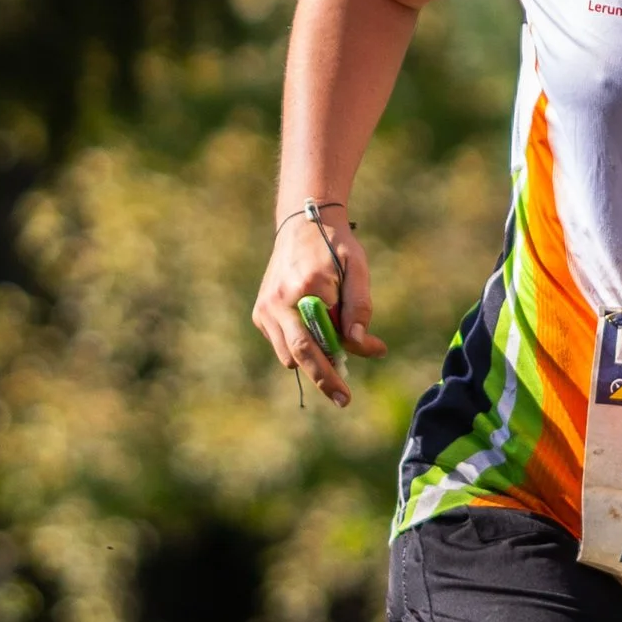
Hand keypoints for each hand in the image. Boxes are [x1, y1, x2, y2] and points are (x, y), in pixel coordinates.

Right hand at [253, 203, 387, 407]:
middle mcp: (277, 302)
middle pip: (297, 356)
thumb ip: (360, 307)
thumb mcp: (358, 269)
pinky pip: (282, 344)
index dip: (331, 372)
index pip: (316, 344)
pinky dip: (301, 344)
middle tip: (343, 396)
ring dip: (313, 357)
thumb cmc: (335, 247)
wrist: (302, 224)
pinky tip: (315, 326)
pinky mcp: (260, 313)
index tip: (346, 397)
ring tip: (335, 340)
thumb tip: (360, 345)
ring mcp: (265, 309)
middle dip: (322, 377)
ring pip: (288, 355)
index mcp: (304, 289)